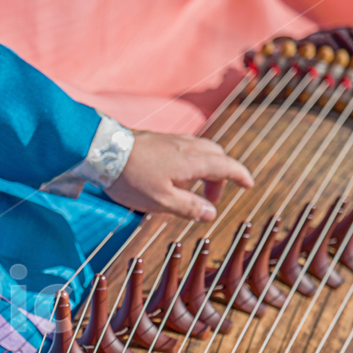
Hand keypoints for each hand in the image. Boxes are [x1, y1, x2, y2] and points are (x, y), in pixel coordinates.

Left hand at [105, 131, 253, 221]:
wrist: (103, 151)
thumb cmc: (131, 178)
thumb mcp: (160, 201)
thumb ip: (188, 207)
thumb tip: (211, 213)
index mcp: (191, 162)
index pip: (226, 166)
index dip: (240, 176)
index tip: (249, 184)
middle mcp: (185, 146)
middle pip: (216, 154)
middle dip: (222, 174)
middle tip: (212, 196)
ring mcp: (170, 140)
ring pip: (200, 147)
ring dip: (206, 165)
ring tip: (192, 187)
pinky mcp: (156, 138)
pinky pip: (184, 145)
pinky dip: (190, 159)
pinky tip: (174, 172)